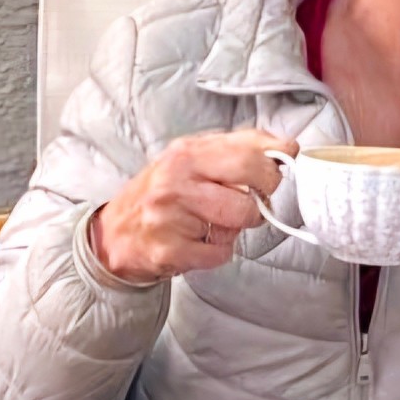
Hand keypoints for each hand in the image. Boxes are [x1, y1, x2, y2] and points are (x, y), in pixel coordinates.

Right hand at [89, 128, 294, 282]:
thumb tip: (285, 146)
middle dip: (263, 197)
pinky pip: (222, 253)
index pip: (249, 154)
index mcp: (185, 153)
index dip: (274, 166)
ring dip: (238, 227)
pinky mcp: (169, 251)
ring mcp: (170, 217)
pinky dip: (219, 251)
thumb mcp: (192, 158)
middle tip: (254, 200)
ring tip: (217, 222)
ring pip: (240, 221)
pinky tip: (199, 242)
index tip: (278, 169)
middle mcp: (175, 181)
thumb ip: (238, 148)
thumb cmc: (162, 194)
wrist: (114, 234)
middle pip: (250, 190)